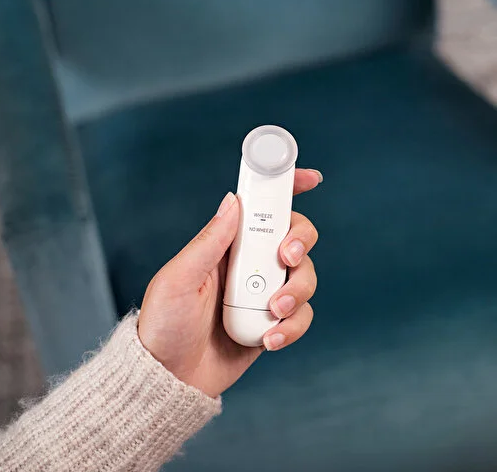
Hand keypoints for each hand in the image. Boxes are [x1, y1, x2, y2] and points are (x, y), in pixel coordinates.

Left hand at [138, 169, 321, 397]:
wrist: (170, 377)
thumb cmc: (165, 324)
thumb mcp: (179, 278)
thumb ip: (210, 241)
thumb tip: (233, 200)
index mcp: (227, 246)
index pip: (260, 209)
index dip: (286, 190)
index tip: (310, 179)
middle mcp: (250, 265)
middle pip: (295, 239)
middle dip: (300, 242)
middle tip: (287, 257)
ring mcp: (264, 293)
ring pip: (305, 277)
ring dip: (297, 291)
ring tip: (272, 310)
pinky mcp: (273, 322)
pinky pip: (301, 316)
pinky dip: (292, 326)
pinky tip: (269, 338)